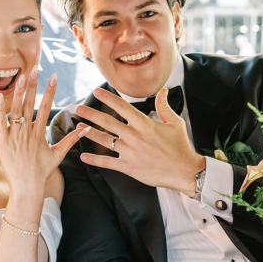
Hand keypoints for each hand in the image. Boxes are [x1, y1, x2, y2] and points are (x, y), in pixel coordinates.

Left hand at [0, 69, 87, 195]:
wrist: (26, 187)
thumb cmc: (42, 172)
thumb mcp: (58, 155)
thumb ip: (71, 140)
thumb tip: (85, 129)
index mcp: (40, 134)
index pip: (46, 107)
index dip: (50, 91)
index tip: (53, 77)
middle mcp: (27, 133)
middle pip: (30, 104)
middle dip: (33, 85)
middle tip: (35, 69)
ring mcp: (14, 137)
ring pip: (15, 110)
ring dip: (18, 92)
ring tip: (20, 76)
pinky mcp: (2, 142)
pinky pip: (0, 123)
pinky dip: (0, 109)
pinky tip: (0, 95)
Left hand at [76, 88, 205, 195]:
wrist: (184, 171)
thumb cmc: (180, 146)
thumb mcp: (174, 123)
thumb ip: (164, 106)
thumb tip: (163, 90)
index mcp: (144, 123)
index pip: (122, 106)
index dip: (108, 97)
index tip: (96, 92)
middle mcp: (134, 136)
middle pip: (108, 121)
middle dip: (91, 114)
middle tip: (78, 108)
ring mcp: (130, 152)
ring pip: (105, 140)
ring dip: (90, 133)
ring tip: (79, 127)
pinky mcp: (128, 167)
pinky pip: (107, 162)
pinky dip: (94, 159)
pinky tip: (84, 156)